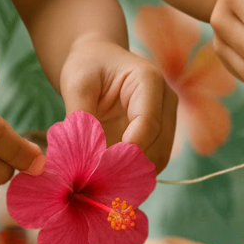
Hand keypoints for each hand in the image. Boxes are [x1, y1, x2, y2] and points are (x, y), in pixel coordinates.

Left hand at [59, 38, 177, 171]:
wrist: (98, 61)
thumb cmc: (87, 66)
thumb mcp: (77, 84)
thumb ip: (81, 117)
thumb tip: (84, 155)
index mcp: (149, 81)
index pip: (148, 123)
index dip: (129, 149)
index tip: (103, 166)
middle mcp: (166, 102)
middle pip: (158, 146)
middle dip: (129, 166)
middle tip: (99, 181)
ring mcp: (167, 121)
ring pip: (158, 159)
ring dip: (133, 173)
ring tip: (104, 181)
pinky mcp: (161, 137)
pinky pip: (152, 162)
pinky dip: (134, 173)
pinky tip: (112, 178)